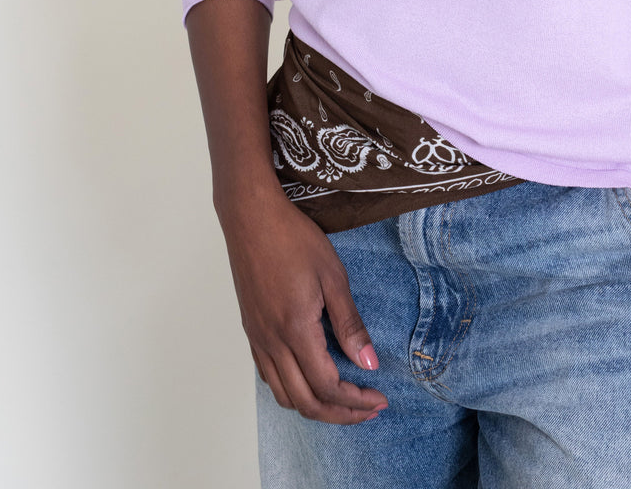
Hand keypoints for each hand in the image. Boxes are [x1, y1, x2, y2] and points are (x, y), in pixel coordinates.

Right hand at [217, 187, 389, 424]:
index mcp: (295, 330)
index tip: (379, 398)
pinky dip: (293, 390)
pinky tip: (312, 377)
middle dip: (340, 414)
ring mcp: (258, 339)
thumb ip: (350, 324)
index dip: (355, 401)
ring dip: (316, 407)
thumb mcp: (333, 276)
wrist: (251, 217)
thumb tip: (369, 364)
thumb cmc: (294, 239)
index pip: (327, 387)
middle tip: (368, 409)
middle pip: (305, 403)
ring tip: (344, 400)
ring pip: (284, 395)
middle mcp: (272, 342)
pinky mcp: (252, 330)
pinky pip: (270, 377)